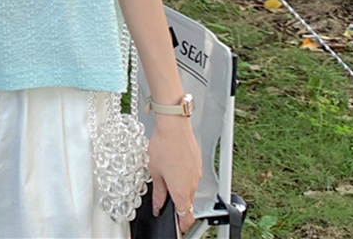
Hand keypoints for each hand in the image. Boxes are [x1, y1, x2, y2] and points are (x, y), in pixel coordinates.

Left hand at [147, 117, 201, 233]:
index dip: (181, 224)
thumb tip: (158, 204)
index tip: (176, 225)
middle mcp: (192, 185)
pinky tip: (174, 166)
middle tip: (167, 201)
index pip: (186, 217)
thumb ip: (159, 191)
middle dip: (179, 205)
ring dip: (181, 189)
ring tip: (168, 178)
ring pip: (190, 189)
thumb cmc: (164, 145)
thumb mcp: (155, 171)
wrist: (174, 126)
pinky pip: (192, 177)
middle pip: (188, 203)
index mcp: (181, 191)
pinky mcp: (198, 164)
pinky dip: (185, 177)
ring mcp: (197, 174)